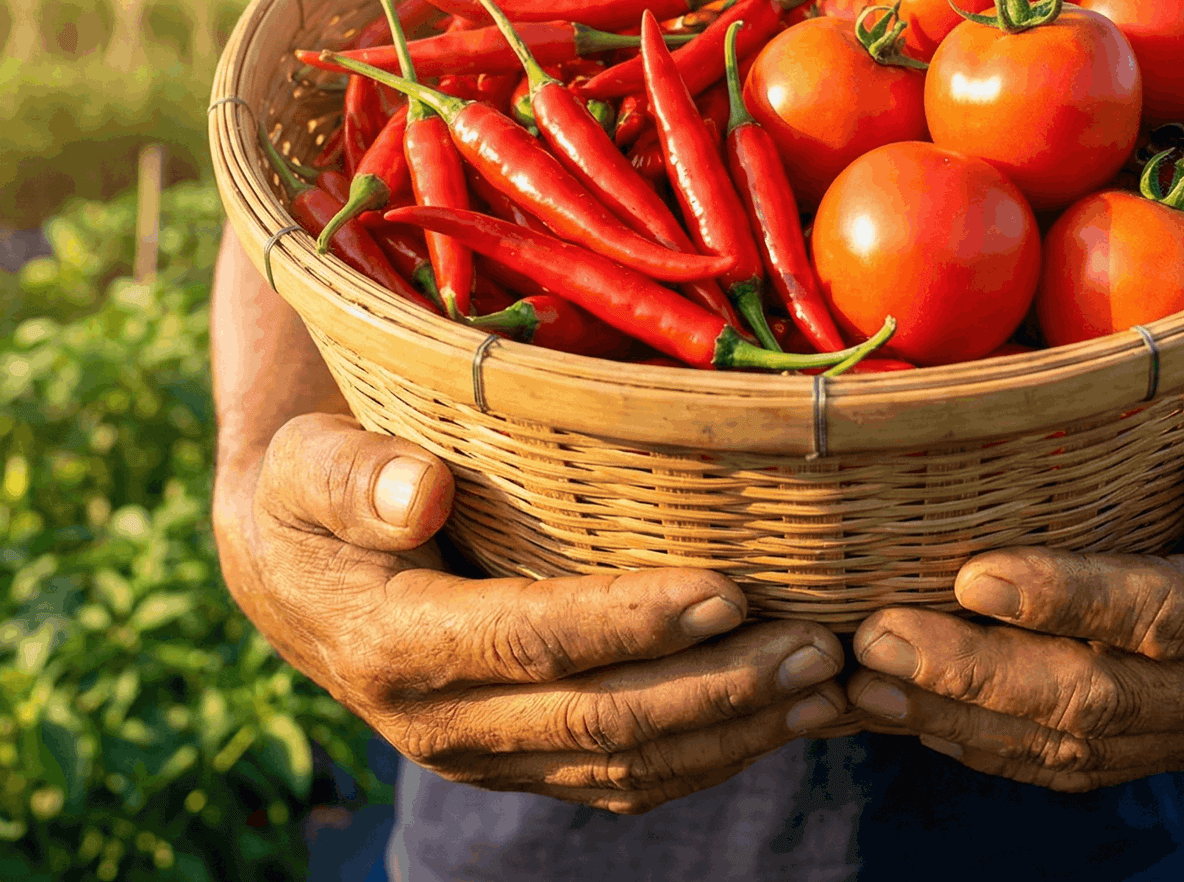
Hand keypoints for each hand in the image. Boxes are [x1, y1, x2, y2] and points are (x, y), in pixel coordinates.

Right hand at [213, 412, 847, 813]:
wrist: (294, 575)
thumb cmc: (316, 493)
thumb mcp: (309, 463)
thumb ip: (354, 474)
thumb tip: (420, 491)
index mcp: (398, 644)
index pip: (532, 640)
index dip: (630, 624)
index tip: (727, 593)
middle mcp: (445, 723)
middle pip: (600, 720)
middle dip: (719, 689)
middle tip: (818, 646)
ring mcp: (490, 754)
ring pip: (627, 767)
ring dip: (736, 732)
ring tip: (831, 687)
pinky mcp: (524, 760)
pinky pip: (625, 779)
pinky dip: (713, 752)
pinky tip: (786, 717)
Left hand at [842, 383, 1183, 790]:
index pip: (1170, 615)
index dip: (1070, 601)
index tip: (972, 573)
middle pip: (1101, 700)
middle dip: (978, 674)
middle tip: (876, 638)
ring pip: (1071, 747)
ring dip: (959, 719)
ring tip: (861, 683)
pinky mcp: (1166, 743)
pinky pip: (1069, 764)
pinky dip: (982, 744)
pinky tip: (907, 714)